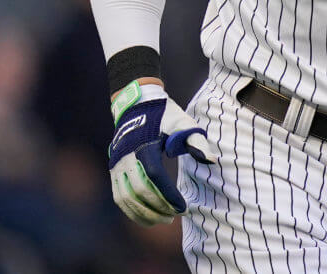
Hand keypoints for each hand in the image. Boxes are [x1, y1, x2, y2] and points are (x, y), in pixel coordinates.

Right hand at [108, 80, 216, 225]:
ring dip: (143, 213)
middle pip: (139, 191)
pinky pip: (118, 196)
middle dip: (158, 208)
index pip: (154, 177)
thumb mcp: (183, 123)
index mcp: (143, 146)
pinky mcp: (113, 169)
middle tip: (175, 216)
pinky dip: (131, 210)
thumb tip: (212, 161)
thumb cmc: (165, 115)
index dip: (168, 195)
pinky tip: (147, 217)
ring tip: (163, 220)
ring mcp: (117, 164)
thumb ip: (197, 142)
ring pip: (125, 198)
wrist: (137, 105)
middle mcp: (126, 157)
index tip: (183, 208)